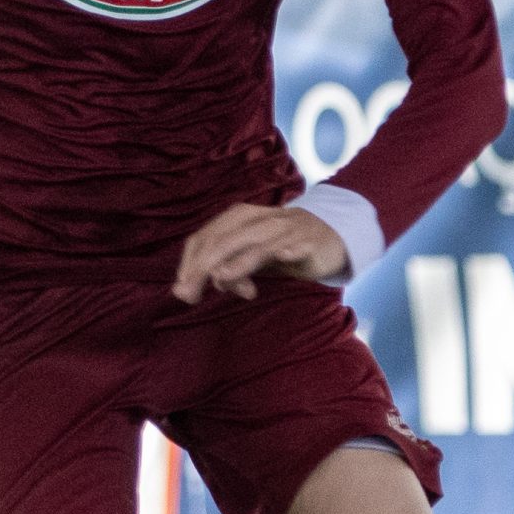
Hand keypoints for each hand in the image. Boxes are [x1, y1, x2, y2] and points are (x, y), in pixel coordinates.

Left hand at [173, 203, 346, 303]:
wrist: (332, 235)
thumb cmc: (283, 247)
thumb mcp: (252, 260)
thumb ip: (226, 272)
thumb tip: (186, 291)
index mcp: (240, 218)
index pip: (205, 237)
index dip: (189, 263)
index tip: (182, 289)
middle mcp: (260, 220)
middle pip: (224, 241)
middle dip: (203, 268)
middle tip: (191, 295)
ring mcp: (286, 229)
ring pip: (257, 246)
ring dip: (240, 264)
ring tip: (222, 278)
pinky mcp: (310, 241)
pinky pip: (299, 245)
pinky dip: (291, 249)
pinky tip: (286, 255)